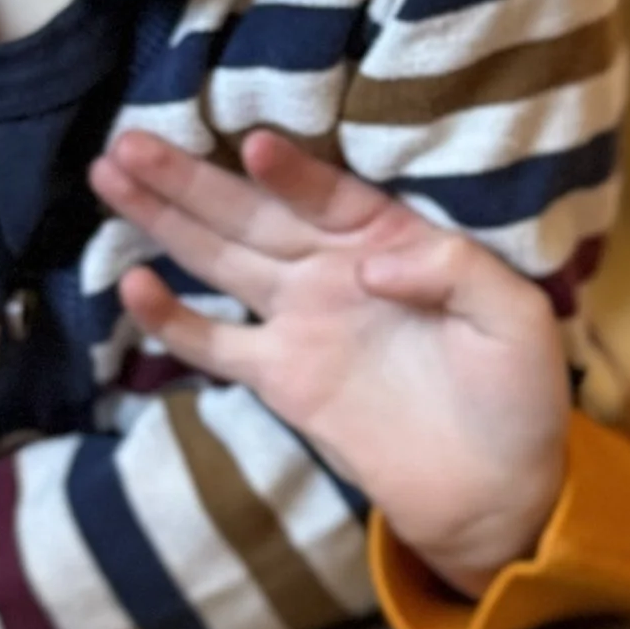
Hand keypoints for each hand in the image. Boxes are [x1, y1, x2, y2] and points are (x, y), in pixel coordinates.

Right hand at [91, 127, 569, 592]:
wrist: (496, 490)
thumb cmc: (519, 395)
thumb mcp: (515, 318)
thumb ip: (455, 270)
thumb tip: (371, 264)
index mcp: (396, 242)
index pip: (331, 193)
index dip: (293, 173)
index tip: (253, 146)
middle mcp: (336, 270)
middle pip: (253, 213)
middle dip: (191, 178)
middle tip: (131, 138)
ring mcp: (302, 322)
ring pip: (220, 258)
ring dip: (165, 220)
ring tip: (110, 173)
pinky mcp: (281, 378)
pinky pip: (216, 343)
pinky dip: (172, 320)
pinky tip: (133, 284)